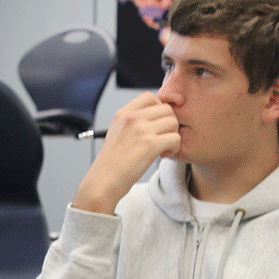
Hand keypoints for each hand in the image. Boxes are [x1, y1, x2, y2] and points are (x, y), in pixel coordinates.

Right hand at [72, 92, 179, 213]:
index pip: (150, 96)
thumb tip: (153, 118)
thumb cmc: (110, 163)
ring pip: (173, 122)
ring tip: (163, 148)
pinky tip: (162, 155)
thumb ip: (132, 122)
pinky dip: (174, 148)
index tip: (157, 124)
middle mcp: (132, 118)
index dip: (159, 109)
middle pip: (166, 109)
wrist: (103, 181)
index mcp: (123, 113)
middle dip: (168, 124)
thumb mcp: (116, 133)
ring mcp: (141, 130)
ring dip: (173, 136)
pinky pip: (175, 138)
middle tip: (162, 138)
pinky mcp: (150, 145)